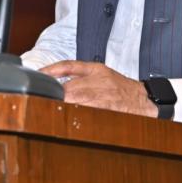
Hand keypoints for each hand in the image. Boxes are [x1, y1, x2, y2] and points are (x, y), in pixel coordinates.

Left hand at [41, 60, 157, 117]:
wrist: (144, 99)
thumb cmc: (120, 88)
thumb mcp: (102, 74)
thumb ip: (81, 76)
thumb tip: (56, 82)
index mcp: (96, 69)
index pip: (68, 65)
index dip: (51, 70)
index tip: (37, 75)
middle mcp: (98, 79)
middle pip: (69, 85)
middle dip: (54, 93)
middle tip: (40, 99)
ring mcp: (104, 93)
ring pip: (77, 98)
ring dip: (63, 104)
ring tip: (50, 108)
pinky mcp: (109, 107)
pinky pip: (89, 110)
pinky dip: (77, 113)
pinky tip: (68, 117)